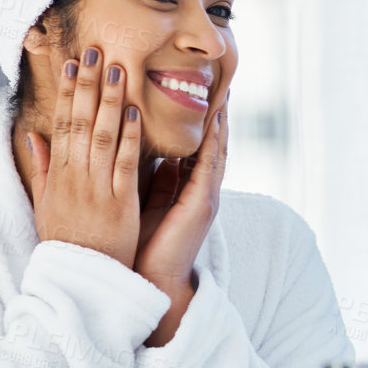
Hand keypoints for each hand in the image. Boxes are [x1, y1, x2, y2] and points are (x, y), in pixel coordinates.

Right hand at [27, 48, 142, 267]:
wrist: (80, 277)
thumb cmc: (66, 242)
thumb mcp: (46, 203)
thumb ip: (42, 168)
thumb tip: (33, 136)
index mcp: (59, 175)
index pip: (62, 124)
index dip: (67, 92)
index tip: (72, 64)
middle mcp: (75, 177)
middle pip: (80, 121)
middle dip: (88, 84)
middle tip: (94, 51)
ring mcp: (97, 188)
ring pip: (101, 136)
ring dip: (109, 101)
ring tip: (116, 69)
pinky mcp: (120, 203)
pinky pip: (123, 164)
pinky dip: (128, 137)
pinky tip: (134, 112)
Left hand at [136, 96, 228, 345]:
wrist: (150, 283)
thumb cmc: (143, 249)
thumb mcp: (143, 205)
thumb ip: (150, 181)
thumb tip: (147, 156)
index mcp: (185, 191)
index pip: (195, 149)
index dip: (199, 123)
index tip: (195, 94)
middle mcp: (200, 191)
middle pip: (212, 145)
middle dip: (216, 117)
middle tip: (220, 85)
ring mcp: (205, 197)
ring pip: (216, 151)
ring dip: (221, 122)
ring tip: (224, 93)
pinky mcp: (202, 205)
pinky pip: (210, 166)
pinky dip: (214, 142)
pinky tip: (216, 121)